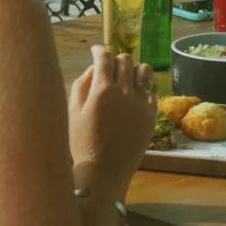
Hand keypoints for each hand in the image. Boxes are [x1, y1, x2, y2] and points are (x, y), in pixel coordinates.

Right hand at [69, 47, 156, 198]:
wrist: (102, 174)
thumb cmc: (81, 145)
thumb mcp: (72, 113)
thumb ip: (81, 85)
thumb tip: (93, 68)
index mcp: (102, 90)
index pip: (104, 57)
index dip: (99, 51)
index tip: (95, 51)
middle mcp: (124, 92)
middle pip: (126, 60)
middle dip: (116, 60)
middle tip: (109, 67)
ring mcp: (141, 103)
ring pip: (144, 71)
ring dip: (134, 70)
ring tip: (126, 77)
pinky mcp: (152, 115)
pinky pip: (151, 92)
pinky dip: (142, 89)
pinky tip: (134, 96)